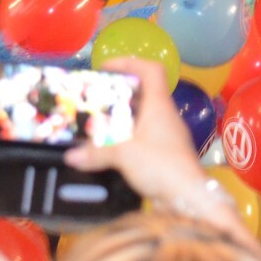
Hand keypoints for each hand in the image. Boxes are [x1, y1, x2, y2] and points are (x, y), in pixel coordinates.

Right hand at [64, 58, 244, 236]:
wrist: (190, 198)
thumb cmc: (162, 166)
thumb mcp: (124, 156)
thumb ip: (96, 153)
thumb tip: (71, 156)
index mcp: (159, 106)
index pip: (151, 70)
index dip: (130, 62)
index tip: (106, 68)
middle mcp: (165, 116)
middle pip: (144, 93)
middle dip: (119, 93)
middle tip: (95, 98)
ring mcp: (167, 135)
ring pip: (142, 117)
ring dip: (122, 118)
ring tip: (97, 122)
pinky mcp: (165, 154)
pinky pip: (143, 138)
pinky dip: (126, 138)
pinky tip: (109, 148)